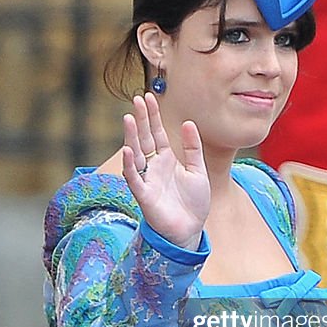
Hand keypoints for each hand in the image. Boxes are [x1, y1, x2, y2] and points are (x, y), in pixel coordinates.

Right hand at [122, 93, 209, 250]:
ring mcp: (147, 180)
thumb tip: (188, 122)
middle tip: (137, 99)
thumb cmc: (193, 203)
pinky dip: (130, 165)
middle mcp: (154, 167)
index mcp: (166, 160)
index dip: (152, 116)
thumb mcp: (198, 170)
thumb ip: (193, 148)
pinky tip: (128, 150)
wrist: (191, 230)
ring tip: (129, 118)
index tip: (148, 97)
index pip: (156, 133)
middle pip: (144, 139)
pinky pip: (134, 178)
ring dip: (132, 137)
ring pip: (136, 154)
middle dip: (141, 120)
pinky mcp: (144, 195)